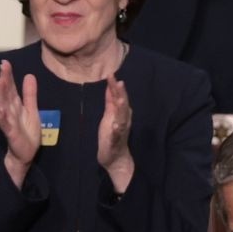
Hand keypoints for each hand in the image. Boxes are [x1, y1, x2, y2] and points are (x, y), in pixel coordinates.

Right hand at [0, 59, 40, 187]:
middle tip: (2, 66)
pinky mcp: (11, 133)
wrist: (25, 154)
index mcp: (15, 105)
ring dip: (0, 94)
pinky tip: (0, 109)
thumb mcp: (31, 110)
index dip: (8, 76)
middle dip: (3, 80)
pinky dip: (2, 116)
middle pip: (5, 93)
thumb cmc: (27, 133)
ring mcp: (9, 122)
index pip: (10, 88)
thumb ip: (30, 94)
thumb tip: (29, 75)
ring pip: (3, 105)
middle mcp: (9, 111)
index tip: (5, 63)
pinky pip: (5, 124)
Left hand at [97, 75, 134, 193]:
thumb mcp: (109, 115)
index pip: (118, 97)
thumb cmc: (112, 135)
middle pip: (123, 105)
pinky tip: (115, 125)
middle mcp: (123, 120)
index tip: (111, 74)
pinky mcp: (115, 141)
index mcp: (120, 113)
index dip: (114, 86)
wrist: (115, 158)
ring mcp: (120, 131)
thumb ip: (110, 101)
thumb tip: (110, 86)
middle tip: (119, 82)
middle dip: (121, 94)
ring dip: (121, 109)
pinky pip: (117, 135)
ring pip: (122, 118)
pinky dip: (116, 130)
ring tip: (120, 100)